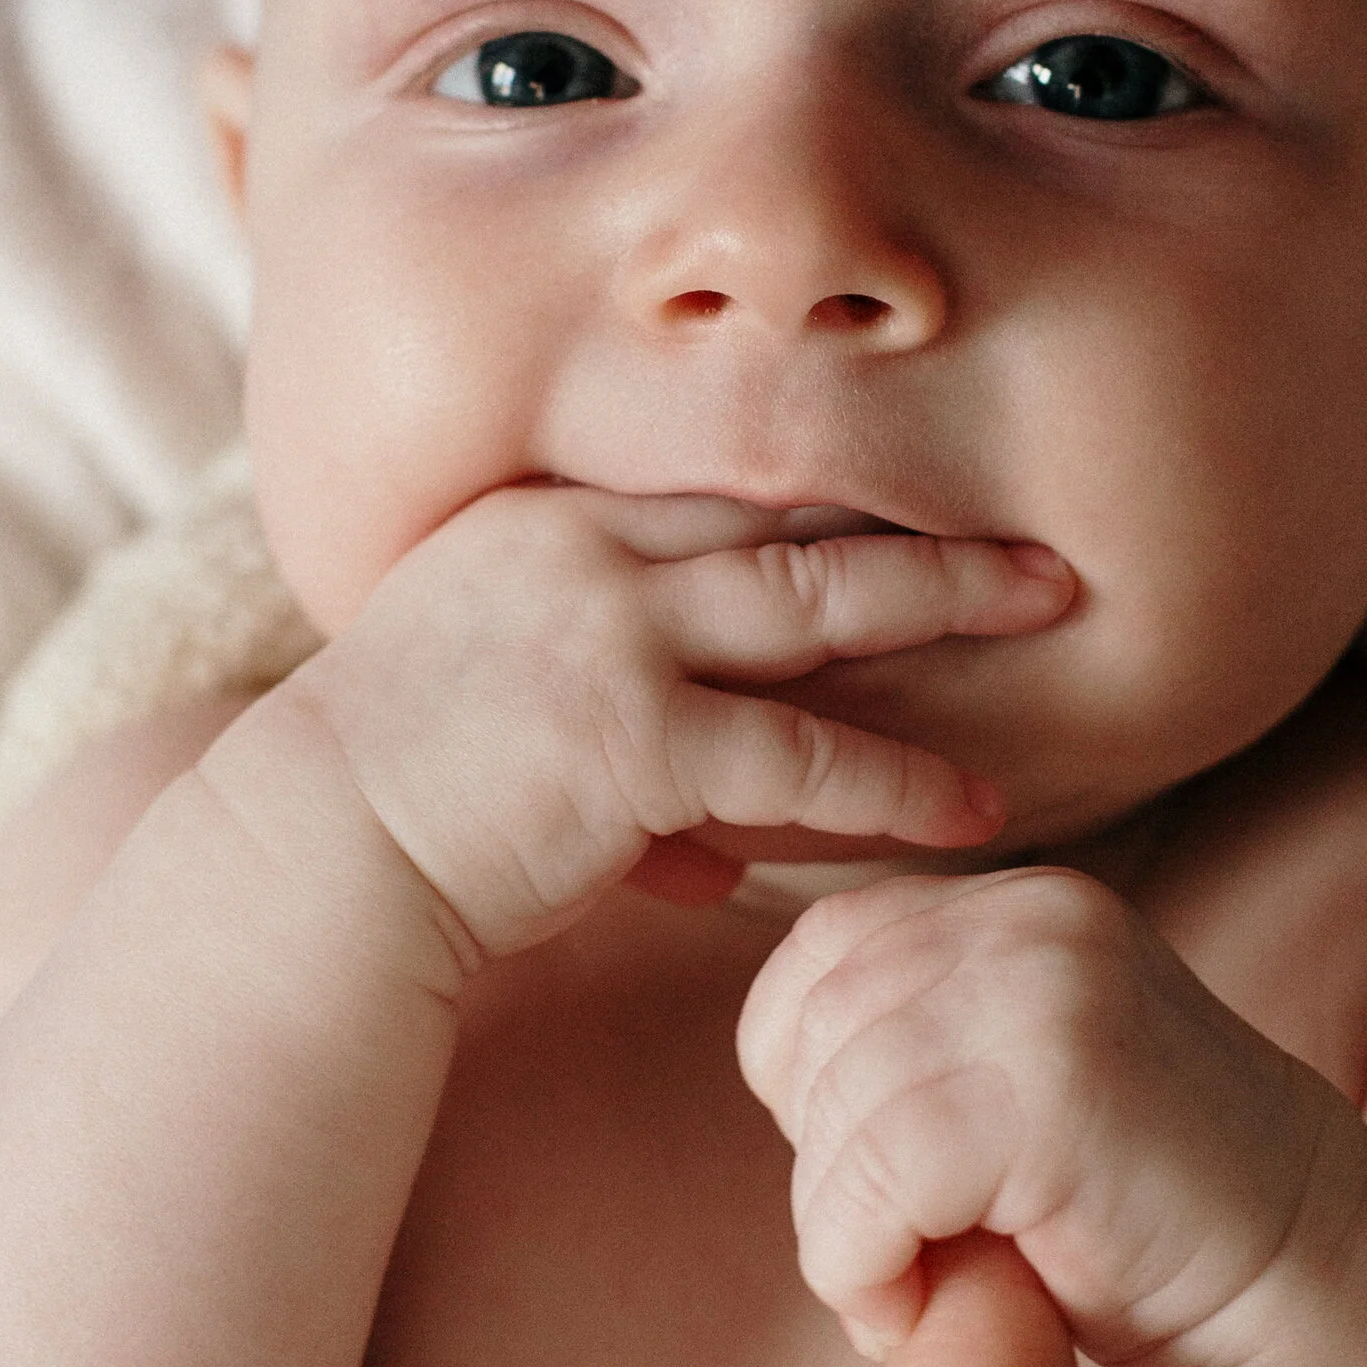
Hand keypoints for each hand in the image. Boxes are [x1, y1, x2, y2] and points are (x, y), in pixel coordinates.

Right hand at [282, 492, 1073, 977]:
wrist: (314, 862)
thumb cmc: (402, 815)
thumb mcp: (506, 734)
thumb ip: (624, 759)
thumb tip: (720, 853)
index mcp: (545, 527)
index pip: (719, 504)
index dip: (834, 509)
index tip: (927, 516)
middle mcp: (583, 552)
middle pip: (791, 521)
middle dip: (926, 531)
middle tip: (1041, 544)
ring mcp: (609, 634)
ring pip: (820, 603)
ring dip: (948, 604)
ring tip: (1052, 614)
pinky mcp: (632, 735)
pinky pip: (799, 752)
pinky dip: (896, 782)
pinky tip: (969, 811)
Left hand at [739, 863, 1337, 1360]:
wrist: (1298, 1284)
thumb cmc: (1131, 1215)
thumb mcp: (1009, 1083)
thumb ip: (912, 1040)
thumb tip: (767, 1066)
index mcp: (1018, 904)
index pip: (821, 951)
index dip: (802, 1077)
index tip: (868, 1176)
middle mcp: (1033, 920)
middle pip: (817, 1029)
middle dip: (818, 1165)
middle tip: (887, 1259)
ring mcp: (1049, 992)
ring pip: (837, 1107)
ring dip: (838, 1232)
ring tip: (904, 1294)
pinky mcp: (1057, 1087)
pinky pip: (876, 1173)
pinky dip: (858, 1263)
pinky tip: (909, 1310)